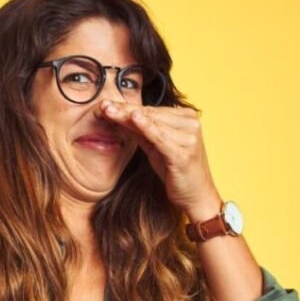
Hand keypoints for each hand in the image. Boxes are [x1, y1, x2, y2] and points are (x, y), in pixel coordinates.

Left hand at [99, 99, 222, 217]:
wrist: (196, 196)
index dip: (128, 107)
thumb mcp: (156, 148)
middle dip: (125, 110)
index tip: (107, 104)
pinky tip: (134, 119)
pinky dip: (146, 128)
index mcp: (187, 118)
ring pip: (153, 122)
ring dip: (129, 117)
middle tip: (103, 105)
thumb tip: (119, 118)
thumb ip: (141, 132)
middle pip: (151, 114)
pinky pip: (161, 137)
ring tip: (109, 111)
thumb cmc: (176, 172)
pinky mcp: (184, 152)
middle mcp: (191, 124)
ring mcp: (189, 137)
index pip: (152, 110)